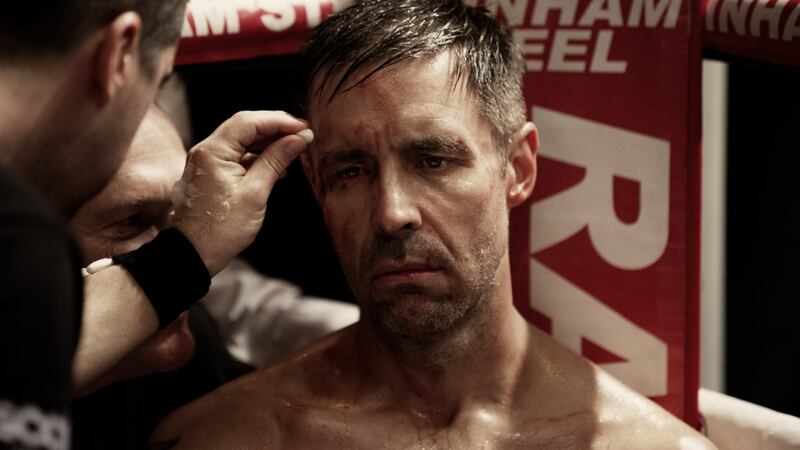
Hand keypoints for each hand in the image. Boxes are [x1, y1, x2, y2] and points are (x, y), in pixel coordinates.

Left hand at [171, 111, 311, 274]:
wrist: (195, 254)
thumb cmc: (221, 229)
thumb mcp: (255, 193)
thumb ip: (276, 160)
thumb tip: (298, 139)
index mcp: (212, 152)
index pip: (249, 122)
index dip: (279, 121)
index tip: (302, 127)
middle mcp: (206, 151)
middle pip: (244, 127)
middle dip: (275, 128)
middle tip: (302, 135)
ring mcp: (207, 162)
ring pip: (241, 141)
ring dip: (267, 143)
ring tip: (293, 150)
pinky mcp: (211, 174)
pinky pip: (236, 156)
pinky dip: (257, 157)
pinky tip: (275, 166)